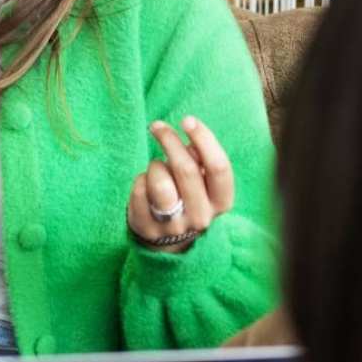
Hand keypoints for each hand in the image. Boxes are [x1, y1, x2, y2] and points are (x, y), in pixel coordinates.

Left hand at [127, 115, 235, 252]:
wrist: (169, 241)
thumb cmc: (188, 197)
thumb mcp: (203, 182)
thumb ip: (200, 161)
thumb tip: (191, 142)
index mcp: (221, 202)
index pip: (219, 167)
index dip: (204, 139)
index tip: (187, 120)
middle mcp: (201, 217)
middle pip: (186, 169)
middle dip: (169, 140)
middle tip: (157, 126)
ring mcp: (174, 226)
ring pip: (161, 182)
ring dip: (155, 165)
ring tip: (155, 168)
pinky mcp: (147, 228)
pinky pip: (140, 190)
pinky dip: (141, 179)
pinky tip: (145, 186)